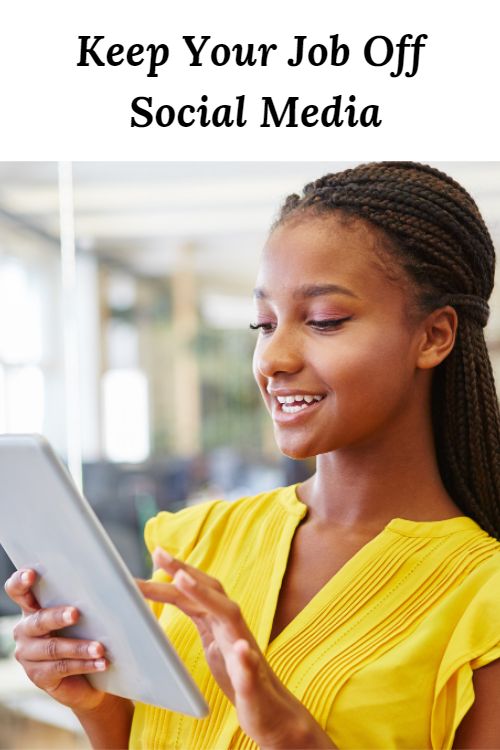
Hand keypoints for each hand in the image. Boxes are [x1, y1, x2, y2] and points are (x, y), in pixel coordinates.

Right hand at [4, 568, 108, 711]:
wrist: (87, 677)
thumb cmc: (86, 633)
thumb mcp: (86, 613)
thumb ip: (92, 597)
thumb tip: (125, 584)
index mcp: (33, 608)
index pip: (18, 591)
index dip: (20, 581)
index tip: (32, 574)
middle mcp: (25, 630)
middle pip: (38, 621)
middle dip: (57, 617)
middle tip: (76, 614)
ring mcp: (29, 655)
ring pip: (53, 648)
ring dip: (79, 647)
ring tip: (100, 648)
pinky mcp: (39, 676)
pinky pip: (61, 668)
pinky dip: (84, 664)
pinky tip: (100, 663)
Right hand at [137, 548, 334, 748]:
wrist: (271, 713)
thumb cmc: (263, 706)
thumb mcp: (254, 694)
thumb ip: (248, 672)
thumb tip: (242, 648)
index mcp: (239, 635)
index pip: (219, 605)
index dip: (199, 591)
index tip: (179, 576)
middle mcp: (231, 624)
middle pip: (206, 589)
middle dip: (182, 569)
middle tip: (157, 552)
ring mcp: (223, 626)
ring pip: (198, 594)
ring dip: (178, 576)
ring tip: (157, 559)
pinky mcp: (215, 633)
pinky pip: (195, 606)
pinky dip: (180, 594)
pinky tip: (166, 588)